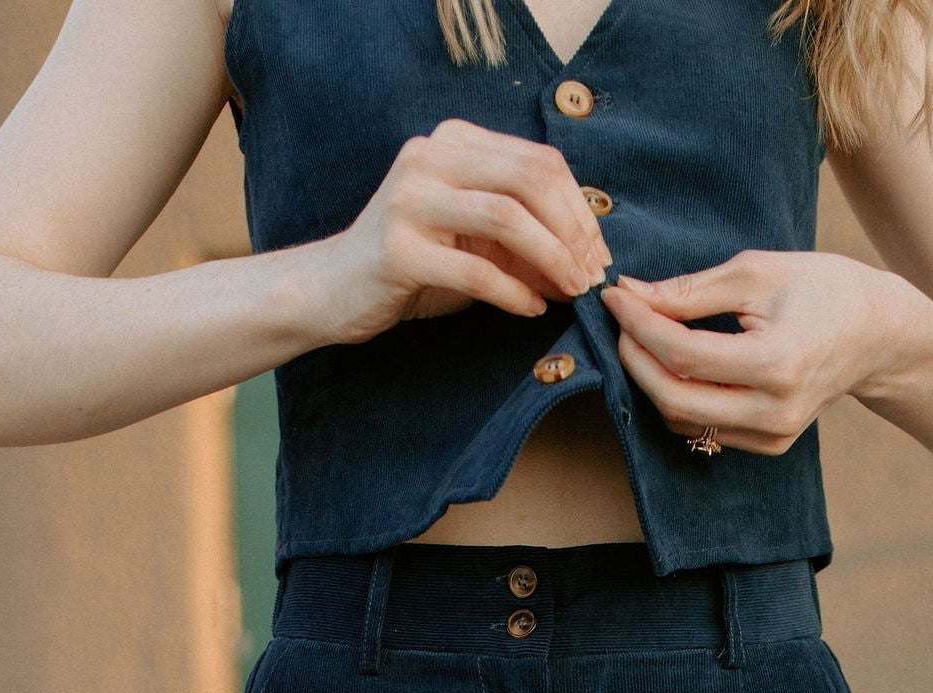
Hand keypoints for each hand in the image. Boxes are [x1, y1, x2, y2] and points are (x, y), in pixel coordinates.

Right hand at [315, 121, 611, 344]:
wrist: (334, 288)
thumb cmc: (412, 265)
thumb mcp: (472, 240)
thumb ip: (522, 237)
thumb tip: (585, 260)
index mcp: (453, 142)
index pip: (537, 161)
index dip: (579, 207)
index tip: (598, 253)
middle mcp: (430, 158)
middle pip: (529, 180)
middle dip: (572, 231)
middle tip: (591, 276)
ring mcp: (410, 200)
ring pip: (507, 218)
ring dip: (551, 259)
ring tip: (570, 291)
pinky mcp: (398, 249)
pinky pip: (476, 269)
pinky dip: (513, 292)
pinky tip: (532, 310)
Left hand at [601, 251, 932, 453]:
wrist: (878, 335)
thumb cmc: (823, 289)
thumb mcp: (758, 272)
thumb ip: (690, 291)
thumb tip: (631, 294)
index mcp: (777, 364)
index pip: (684, 356)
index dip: (640, 326)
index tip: (615, 296)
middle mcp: (774, 412)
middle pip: (675, 400)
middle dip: (635, 361)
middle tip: (621, 321)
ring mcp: (772, 437)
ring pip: (684, 422)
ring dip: (652, 382)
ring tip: (642, 337)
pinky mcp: (768, 446)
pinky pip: (704, 428)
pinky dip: (679, 397)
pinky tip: (673, 363)